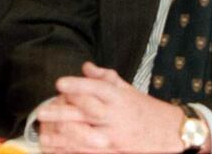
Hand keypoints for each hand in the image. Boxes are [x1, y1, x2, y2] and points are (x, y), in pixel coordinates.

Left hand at [36, 61, 199, 152]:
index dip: (78, 85)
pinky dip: (69, 151)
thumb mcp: (126, 88)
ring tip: (44, 132)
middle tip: (42, 110)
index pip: (96, 88)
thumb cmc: (145, 108)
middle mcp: (115, 116)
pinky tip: (55, 148)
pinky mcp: (113, 152)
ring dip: (62, 135)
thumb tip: (85, 67)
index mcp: (119, 97)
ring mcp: (114, 136)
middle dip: (63, 111)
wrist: (169, 133)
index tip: (60, 83)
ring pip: (85, 136)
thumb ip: (104, 77)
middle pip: (87, 112)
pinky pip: (88, 152)